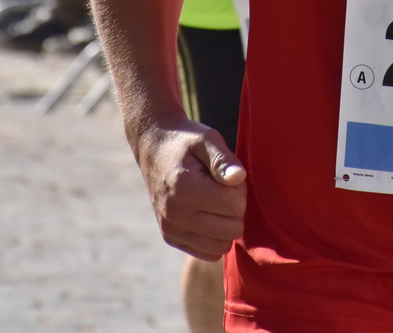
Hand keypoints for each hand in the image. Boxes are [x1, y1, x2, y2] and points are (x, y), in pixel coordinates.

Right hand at [136, 119, 246, 260]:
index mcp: (184, 188)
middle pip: (231, 228)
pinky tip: (208, 215)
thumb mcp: (207, 140)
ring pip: (222, 245)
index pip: (234, 206)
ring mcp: (170, 229)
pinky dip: (215, 237)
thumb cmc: (186, 142)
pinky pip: (208, 252)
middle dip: (235, 208)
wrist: (154, 149)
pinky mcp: (170, 238)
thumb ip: (223, 160)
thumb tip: (239, 178)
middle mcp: (174, 214)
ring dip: (226, 224)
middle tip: (224, 188)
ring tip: (216, 201)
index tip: (227, 175)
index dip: (239, 189)